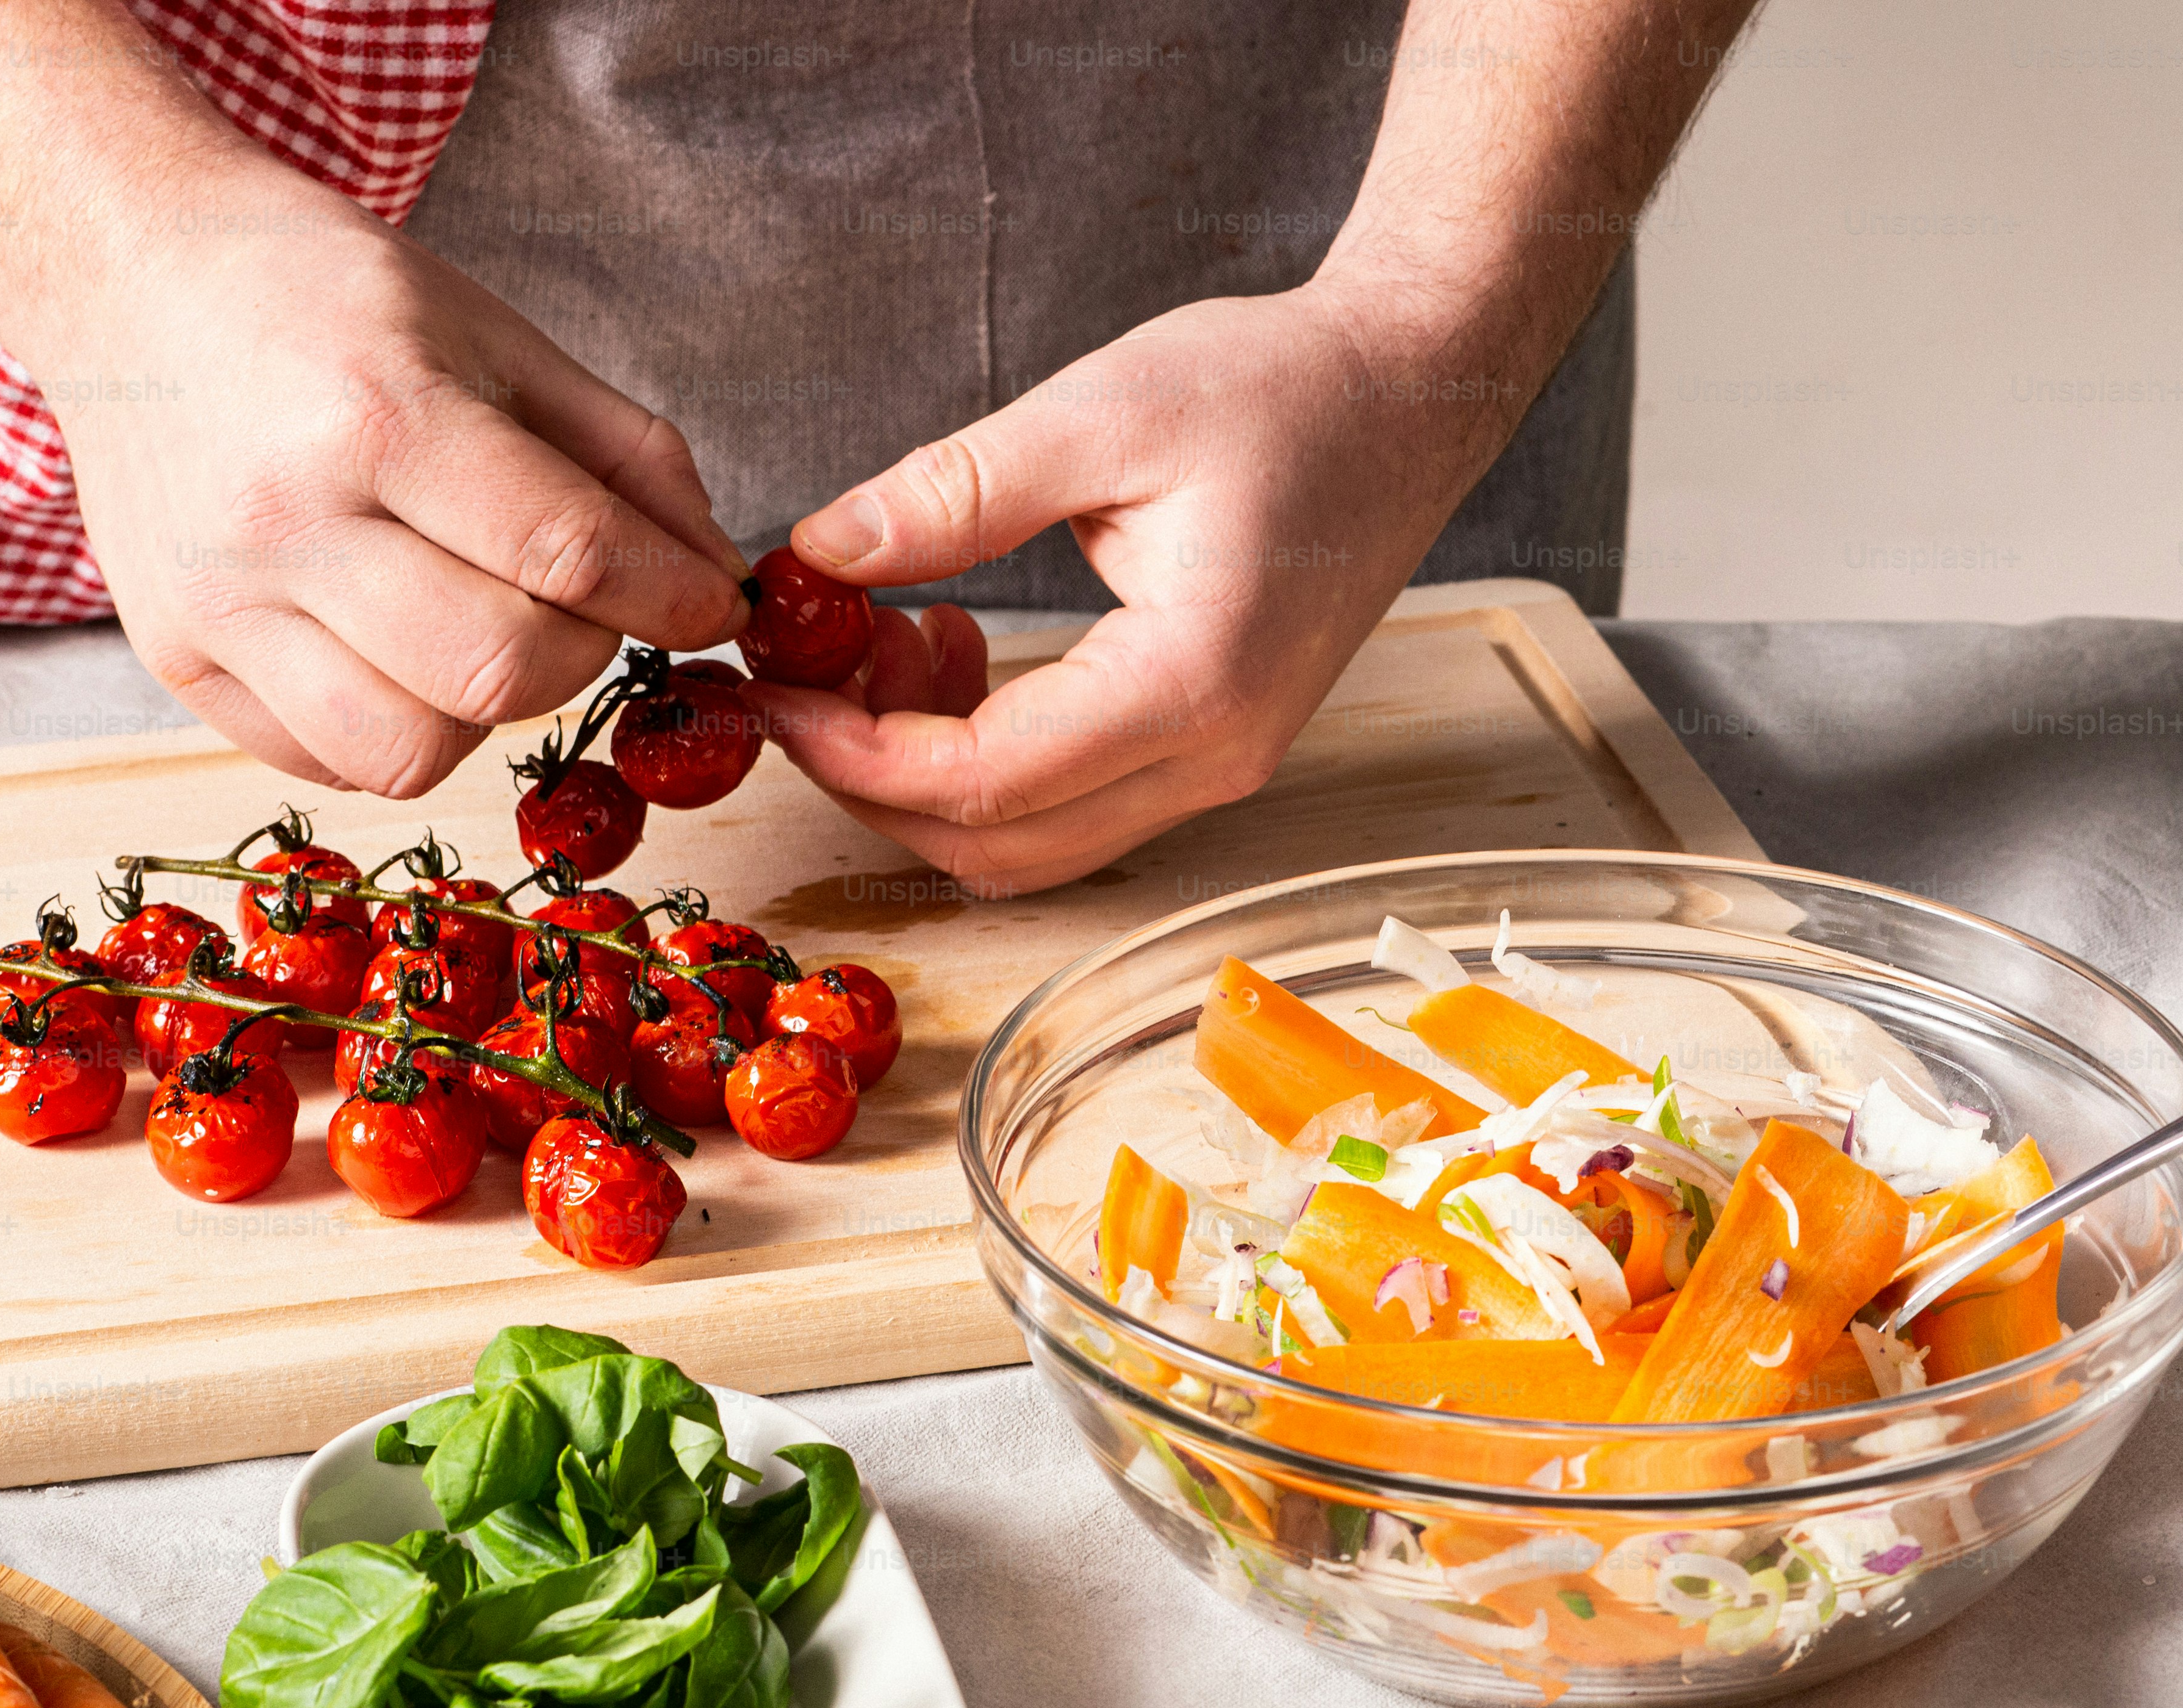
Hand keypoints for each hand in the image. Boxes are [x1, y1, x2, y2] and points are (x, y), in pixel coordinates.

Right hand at [21, 159, 748, 795]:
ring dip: (482, 711)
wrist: (136, 279)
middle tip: (580, 605)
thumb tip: (713, 577)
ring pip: (410, 749)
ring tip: (478, 629)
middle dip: (581, 653)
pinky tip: (396, 651)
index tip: (708, 605)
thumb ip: (623, 457)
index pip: (568, 552)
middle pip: (495, 671)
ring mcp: (220, 605)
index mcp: (376, 413)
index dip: (671, 595)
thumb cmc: (323, 300)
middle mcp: (286, 521)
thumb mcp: (494, 335)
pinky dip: (395, 727)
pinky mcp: (177, 659)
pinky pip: (328, 761)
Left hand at [751, 276, 1522, 891]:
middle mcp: (1213, 758)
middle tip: (799, 671)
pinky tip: (949, 649)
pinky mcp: (1208, 751)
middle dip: (870, 775)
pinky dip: (982, 757)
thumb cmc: (1282, 386)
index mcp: (1191, 683)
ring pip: (1025, 845)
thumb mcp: (1101, 412)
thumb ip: (953, 493)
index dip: (850, 752)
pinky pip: (1066, 804)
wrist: (1413, 390)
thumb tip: (816, 554)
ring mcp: (1218, 769)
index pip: (980, 782)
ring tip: (879, 636)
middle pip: (992, 844)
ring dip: (925, 771)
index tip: (769, 689)